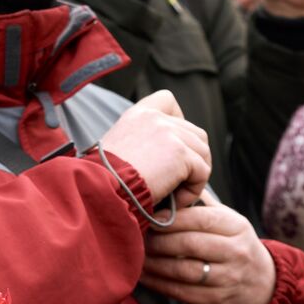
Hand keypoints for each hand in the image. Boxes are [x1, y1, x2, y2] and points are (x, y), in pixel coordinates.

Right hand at [99, 90, 210, 208]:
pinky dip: (192, 191)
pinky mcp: (181, 153)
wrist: (101, 188)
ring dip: (194, 176)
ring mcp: (170, 133)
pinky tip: (174, 203)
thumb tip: (161, 157)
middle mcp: (155, 118)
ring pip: (202, 153)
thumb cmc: (104, 180)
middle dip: (192, 159)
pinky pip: (202, 173)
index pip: (168, 100)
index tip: (173, 146)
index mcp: (138, 114)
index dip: (179, 120)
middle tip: (176, 184)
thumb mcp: (118, 149)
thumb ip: (141, 142)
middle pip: (194, 133)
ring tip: (175, 196)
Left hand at [140, 202, 276, 303]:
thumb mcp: (230, 222)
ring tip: (138, 256)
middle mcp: (235, 251)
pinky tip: (145, 276)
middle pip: (190, 244)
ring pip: (184, 270)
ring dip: (156, 264)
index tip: (150, 217)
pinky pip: (182, 292)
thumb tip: (175, 183)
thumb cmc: (236, 247)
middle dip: (159, 241)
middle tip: (139, 237)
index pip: (201, 219)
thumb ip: (205, 205)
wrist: (262, 287)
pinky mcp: (217, 300)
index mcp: (237, 227)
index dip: (172, 218)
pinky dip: (159, 284)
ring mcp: (228, 278)